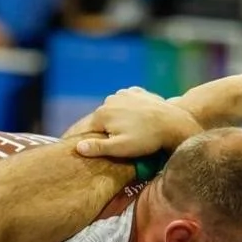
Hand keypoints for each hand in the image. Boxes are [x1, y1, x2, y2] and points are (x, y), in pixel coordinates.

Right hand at [74, 87, 202, 159]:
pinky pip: (127, 103)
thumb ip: (98, 147)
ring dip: (114, 119)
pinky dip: (127, 110)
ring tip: (121, 132)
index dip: (79, 138)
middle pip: (99, 119)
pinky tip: (133, 120)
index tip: (70, 145)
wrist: (172, 123)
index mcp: (102, 114)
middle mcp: (110, 100)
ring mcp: (124, 94)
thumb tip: (78, 147)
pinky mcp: (137, 93)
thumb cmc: (145, 140)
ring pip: (113, 110)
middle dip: (99, 129)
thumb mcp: (120, 148)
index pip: (85, 128)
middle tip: (103, 142)